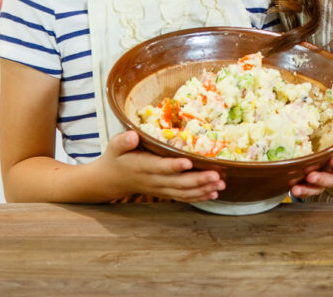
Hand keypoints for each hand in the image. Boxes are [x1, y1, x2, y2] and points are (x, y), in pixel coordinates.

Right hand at [99, 130, 223, 202]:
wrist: (111, 180)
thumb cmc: (116, 158)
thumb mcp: (114, 146)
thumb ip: (123, 141)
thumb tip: (132, 135)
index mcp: (141, 167)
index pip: (159, 167)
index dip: (173, 166)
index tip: (188, 162)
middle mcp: (153, 180)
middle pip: (177, 183)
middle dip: (198, 180)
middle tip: (216, 176)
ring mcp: (159, 189)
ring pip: (183, 192)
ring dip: (202, 189)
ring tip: (220, 185)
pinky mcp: (164, 192)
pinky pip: (182, 197)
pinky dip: (198, 197)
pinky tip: (213, 194)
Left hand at [290, 128, 332, 198]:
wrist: (330, 141)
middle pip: (332, 179)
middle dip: (321, 179)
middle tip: (311, 176)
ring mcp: (325, 179)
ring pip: (318, 188)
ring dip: (308, 189)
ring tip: (297, 189)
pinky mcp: (313, 183)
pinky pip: (308, 190)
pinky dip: (301, 191)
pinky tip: (293, 189)